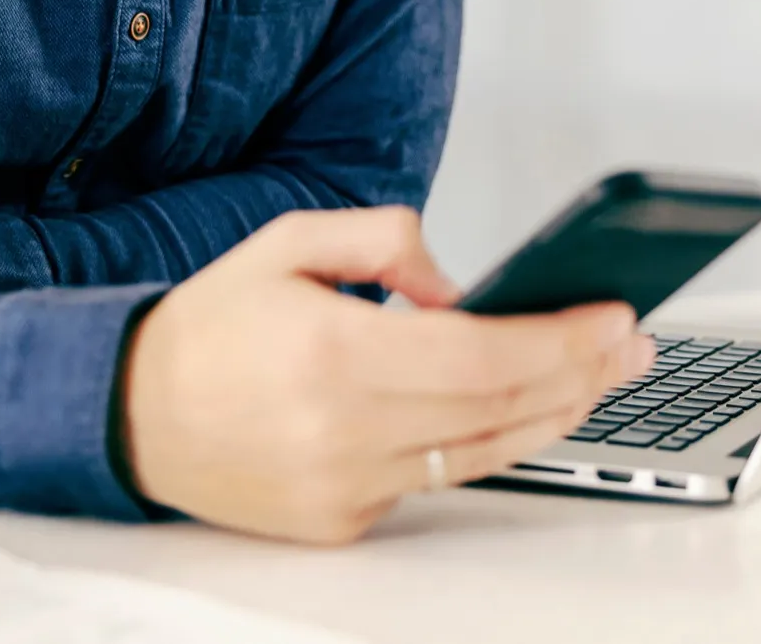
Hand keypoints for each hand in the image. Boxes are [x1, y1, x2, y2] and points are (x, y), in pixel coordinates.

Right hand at [120, 206, 653, 544]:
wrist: (129, 412)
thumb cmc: (211, 326)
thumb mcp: (289, 240)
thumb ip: (385, 240)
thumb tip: (462, 286)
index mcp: (333, 352)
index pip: (483, 356)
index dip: (562, 340)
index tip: (613, 319)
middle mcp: (343, 430)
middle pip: (500, 410)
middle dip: (581, 375)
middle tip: (631, 346)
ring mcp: (344, 486)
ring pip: (483, 454)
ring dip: (553, 415)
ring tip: (597, 379)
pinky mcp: (341, 520)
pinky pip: (435, 480)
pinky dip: (481, 444)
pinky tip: (519, 412)